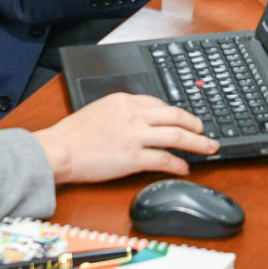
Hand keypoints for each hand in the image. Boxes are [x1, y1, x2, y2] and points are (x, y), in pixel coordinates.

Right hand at [31, 93, 217, 181]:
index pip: (159, 103)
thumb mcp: (99, 110)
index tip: (183, 119)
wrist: (59, 150)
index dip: (176, 113)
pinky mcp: (133, 157)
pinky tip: (185, 168)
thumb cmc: (72, 135)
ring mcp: (135, 136)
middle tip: (205, 131)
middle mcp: (134, 115)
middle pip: (176, 116)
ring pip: (177, 136)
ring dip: (197, 143)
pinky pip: (164, 159)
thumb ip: (121, 112)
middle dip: (195, 124)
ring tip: (209, 148)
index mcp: (124, 100)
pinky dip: (179, 164)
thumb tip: (138, 121)